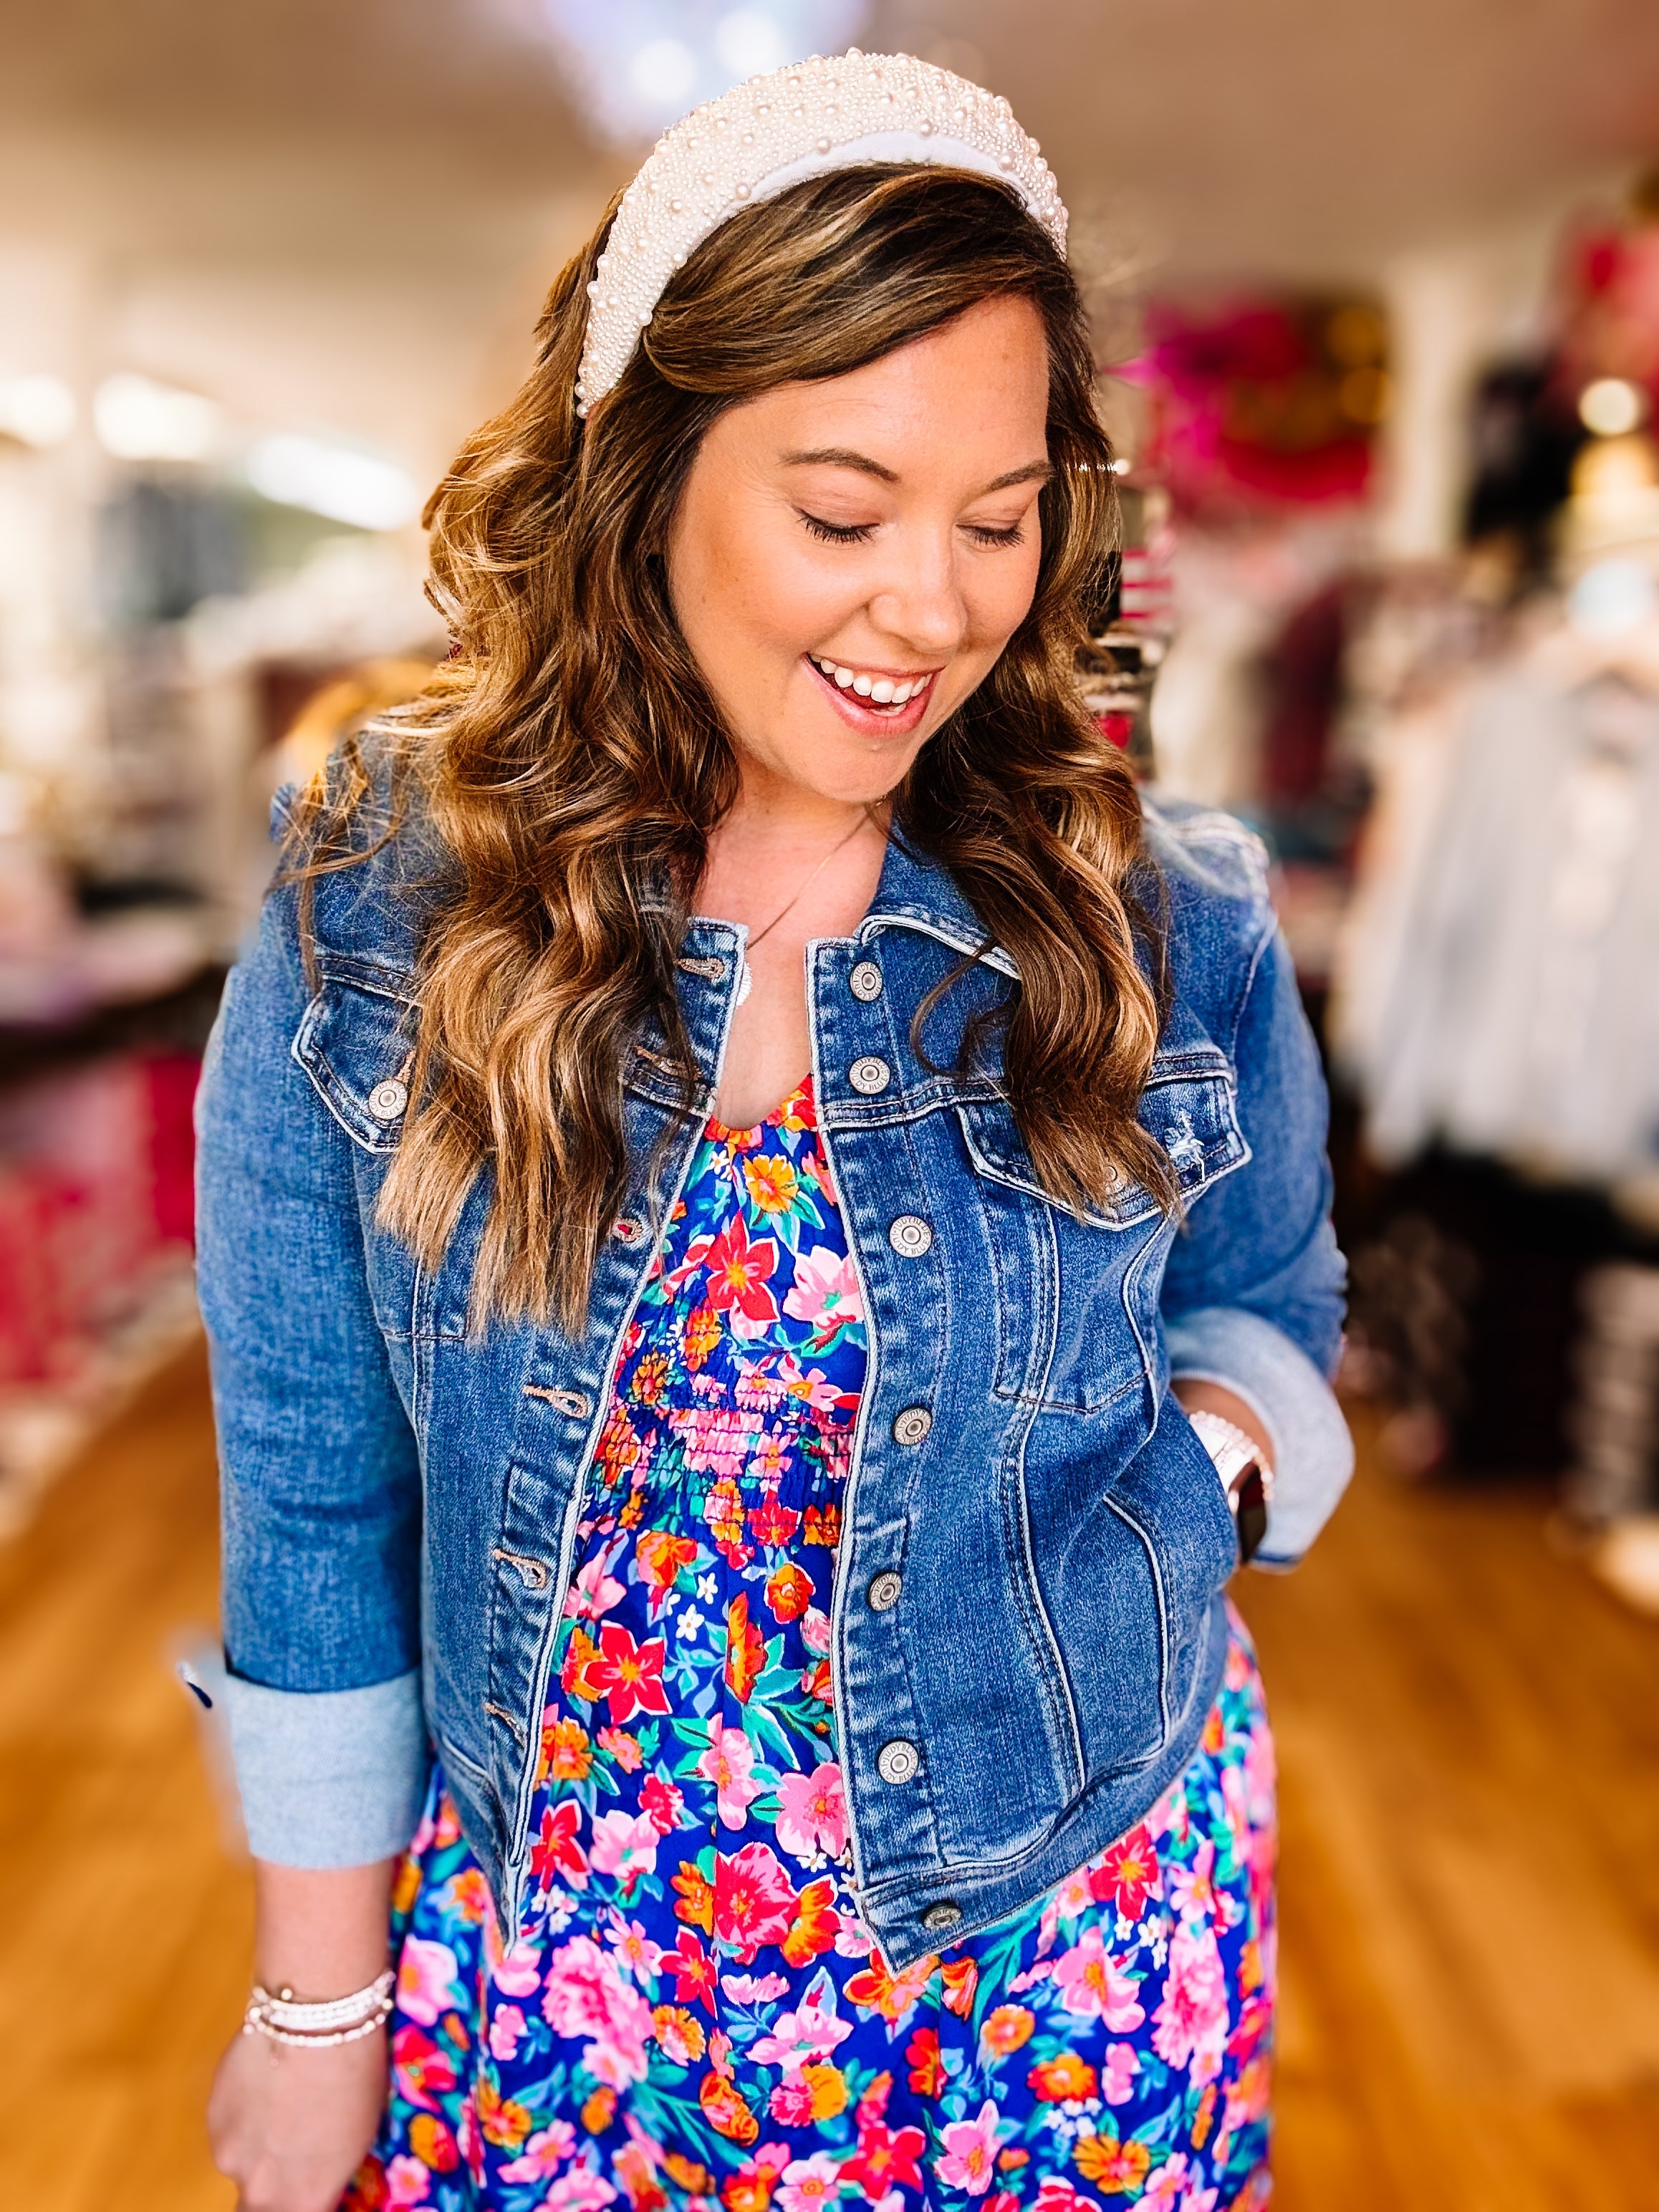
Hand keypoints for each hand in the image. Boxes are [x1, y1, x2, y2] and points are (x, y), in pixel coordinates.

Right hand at [208, 2022, 387, 2211]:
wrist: (312, 2019)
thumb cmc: (354, 2076)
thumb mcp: (358, 2137)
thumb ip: (325, 2174)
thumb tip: (315, 2179)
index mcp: (305, 2199)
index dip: (307, 2199)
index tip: (313, 2183)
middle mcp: (261, 2190)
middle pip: (259, 2206)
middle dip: (274, 2188)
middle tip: (292, 2152)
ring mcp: (230, 2156)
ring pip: (242, 2163)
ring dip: (258, 2146)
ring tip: (283, 2102)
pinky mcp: (212, 2119)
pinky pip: (230, 2131)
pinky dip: (244, 2117)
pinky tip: (265, 2084)